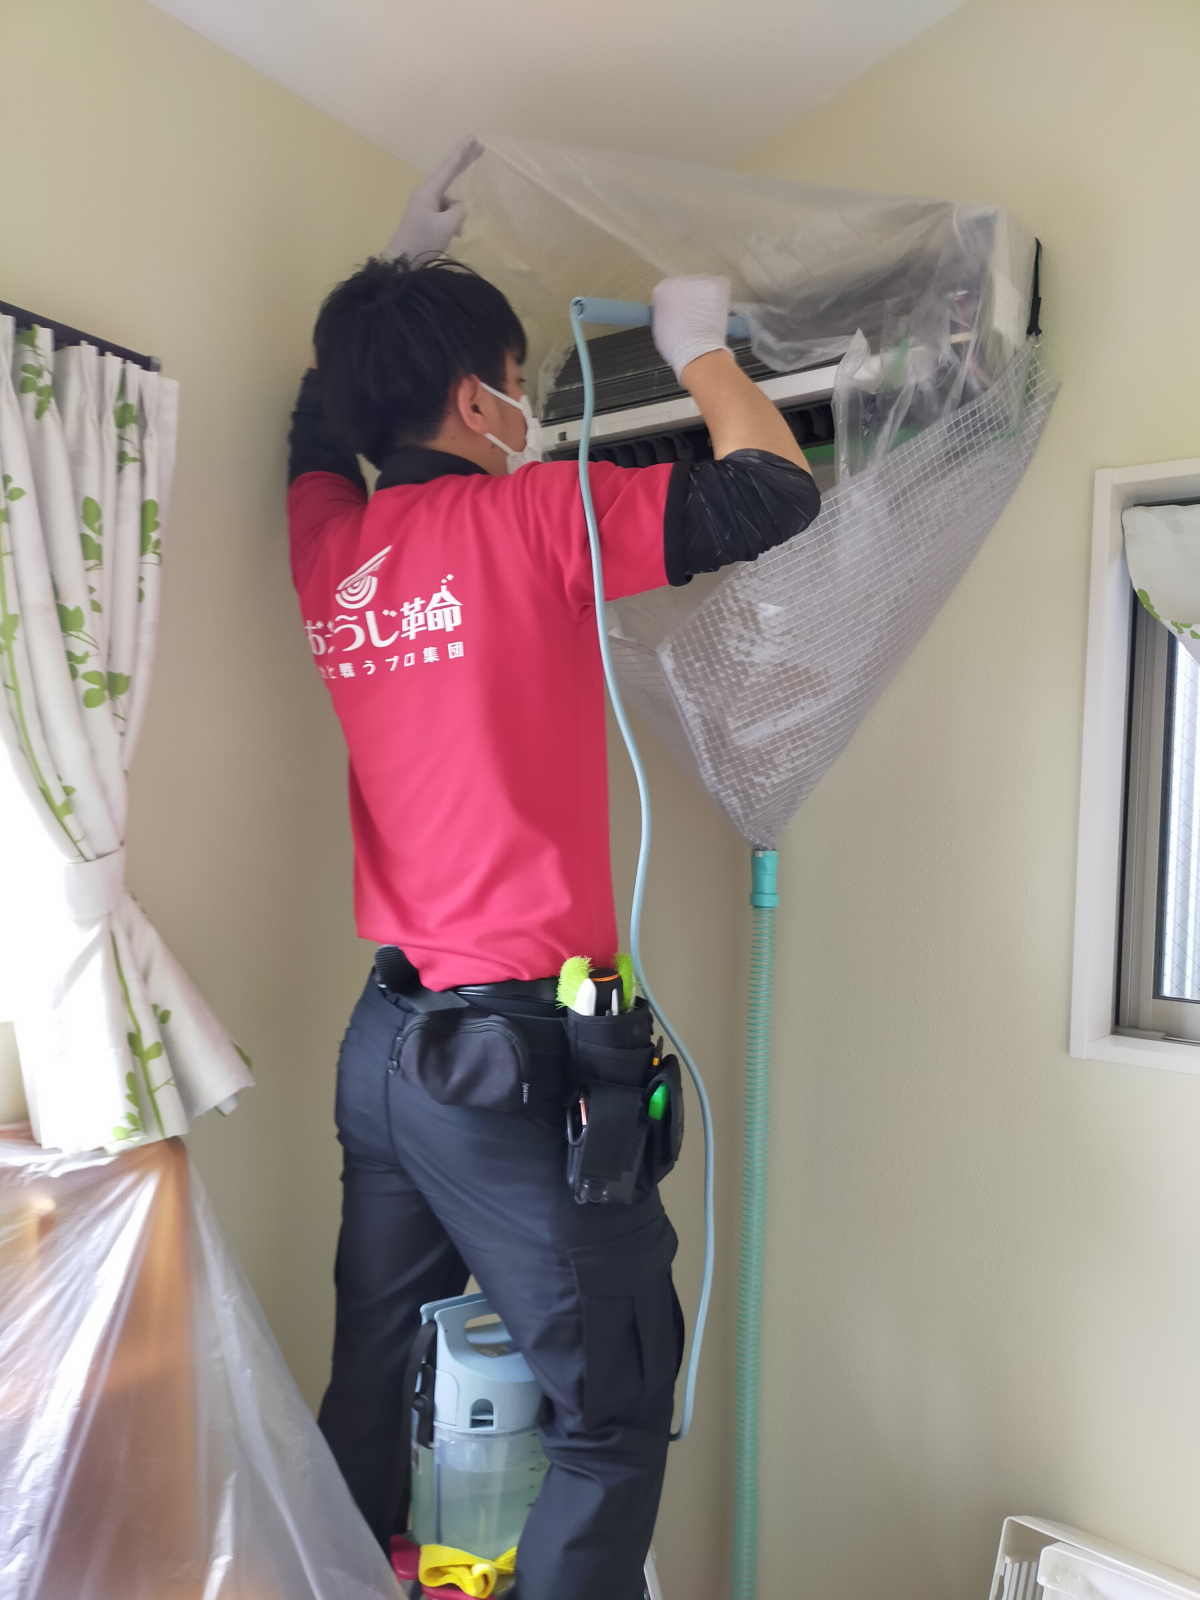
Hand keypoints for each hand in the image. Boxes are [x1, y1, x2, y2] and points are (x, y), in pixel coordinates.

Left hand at [384, 136, 483, 261]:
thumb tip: (457, 207)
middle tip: (480, 148)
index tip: (472, 138)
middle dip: (465, 163)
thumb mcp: (447, 226)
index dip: (463, 152)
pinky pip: (445, 214)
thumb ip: (458, 211)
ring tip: (452, 235)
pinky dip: (451, 224)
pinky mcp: (426, 217)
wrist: (402, 262)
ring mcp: (425, 205)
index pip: (449, 167)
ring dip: (456, 217)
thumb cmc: (423, 242)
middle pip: (449, 174)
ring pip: (450, 204)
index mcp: (429, 191)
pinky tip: (451, 237)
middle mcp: (426, 193)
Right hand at [651, 275, 731, 382]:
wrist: (697, 351)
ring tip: (705, 315)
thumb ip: (663, 311)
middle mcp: (678, 281)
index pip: (667, 289)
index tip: (678, 312)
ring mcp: (697, 282)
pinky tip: (715, 310)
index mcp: (661, 291)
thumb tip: (670, 308)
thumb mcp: (659, 327)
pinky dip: (719, 295)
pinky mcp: (714, 285)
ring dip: (704, 296)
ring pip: (702, 285)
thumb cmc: (677, 345)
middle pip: (685, 285)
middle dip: (690, 297)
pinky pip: (719, 285)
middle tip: (694, 315)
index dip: (674, 302)